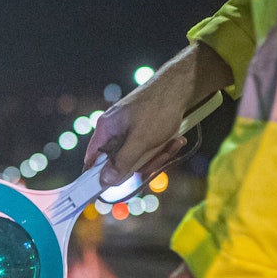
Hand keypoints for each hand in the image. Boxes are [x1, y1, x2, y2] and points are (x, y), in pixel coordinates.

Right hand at [83, 42, 234, 187]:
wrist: (184, 86)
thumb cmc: (159, 109)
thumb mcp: (140, 141)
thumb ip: (121, 162)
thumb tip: (104, 182)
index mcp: (106, 129)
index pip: (92, 160)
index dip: (99, 177)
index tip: (108, 191)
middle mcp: (115, 130)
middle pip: (120, 162)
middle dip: (141, 165)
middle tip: (157, 159)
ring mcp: (130, 130)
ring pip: (138, 157)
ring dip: (157, 156)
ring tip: (171, 143)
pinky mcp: (145, 130)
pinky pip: (150, 149)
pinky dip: (163, 148)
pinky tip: (175, 139)